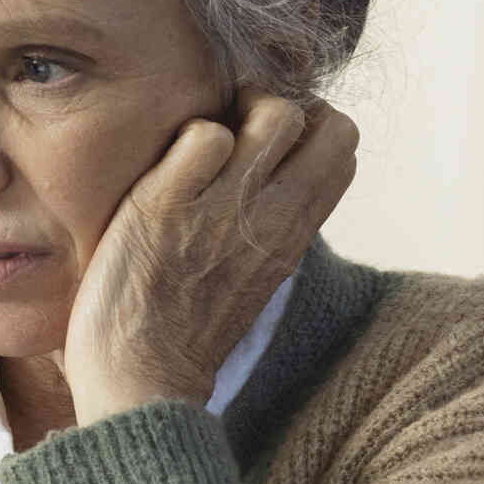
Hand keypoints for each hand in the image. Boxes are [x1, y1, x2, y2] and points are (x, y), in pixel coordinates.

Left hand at [60, 88, 359, 425]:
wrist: (142, 378)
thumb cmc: (186, 328)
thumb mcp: (253, 274)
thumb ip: (271, 224)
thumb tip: (272, 176)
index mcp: (295, 235)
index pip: (342, 148)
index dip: (309, 125)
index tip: (270, 141)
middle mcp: (273, 218)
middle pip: (326, 122)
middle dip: (284, 105)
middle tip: (239, 127)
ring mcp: (223, 209)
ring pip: (274, 113)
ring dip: (238, 110)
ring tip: (202, 145)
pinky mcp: (167, 204)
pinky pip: (203, 133)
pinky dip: (183, 139)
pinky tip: (164, 172)